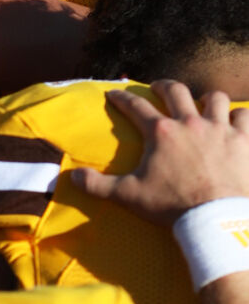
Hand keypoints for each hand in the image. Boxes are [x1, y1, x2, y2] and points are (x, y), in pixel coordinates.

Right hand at [71, 83, 248, 226]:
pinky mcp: (243, 140)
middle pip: (176, 91)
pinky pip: (244, 116)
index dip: (122, 98)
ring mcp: (220, 128)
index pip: (136, 107)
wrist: (215, 216)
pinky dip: (239, 117)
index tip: (114, 94)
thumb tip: (72, 177)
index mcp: (161, 133)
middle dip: (164, 86)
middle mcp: (190, 122)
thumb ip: (98, 185)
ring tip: (203, 103)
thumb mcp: (128, 196)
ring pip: (215, 98)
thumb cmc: (171, 206)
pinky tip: (235, 121)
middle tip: (158, 88)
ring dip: (207, 99)